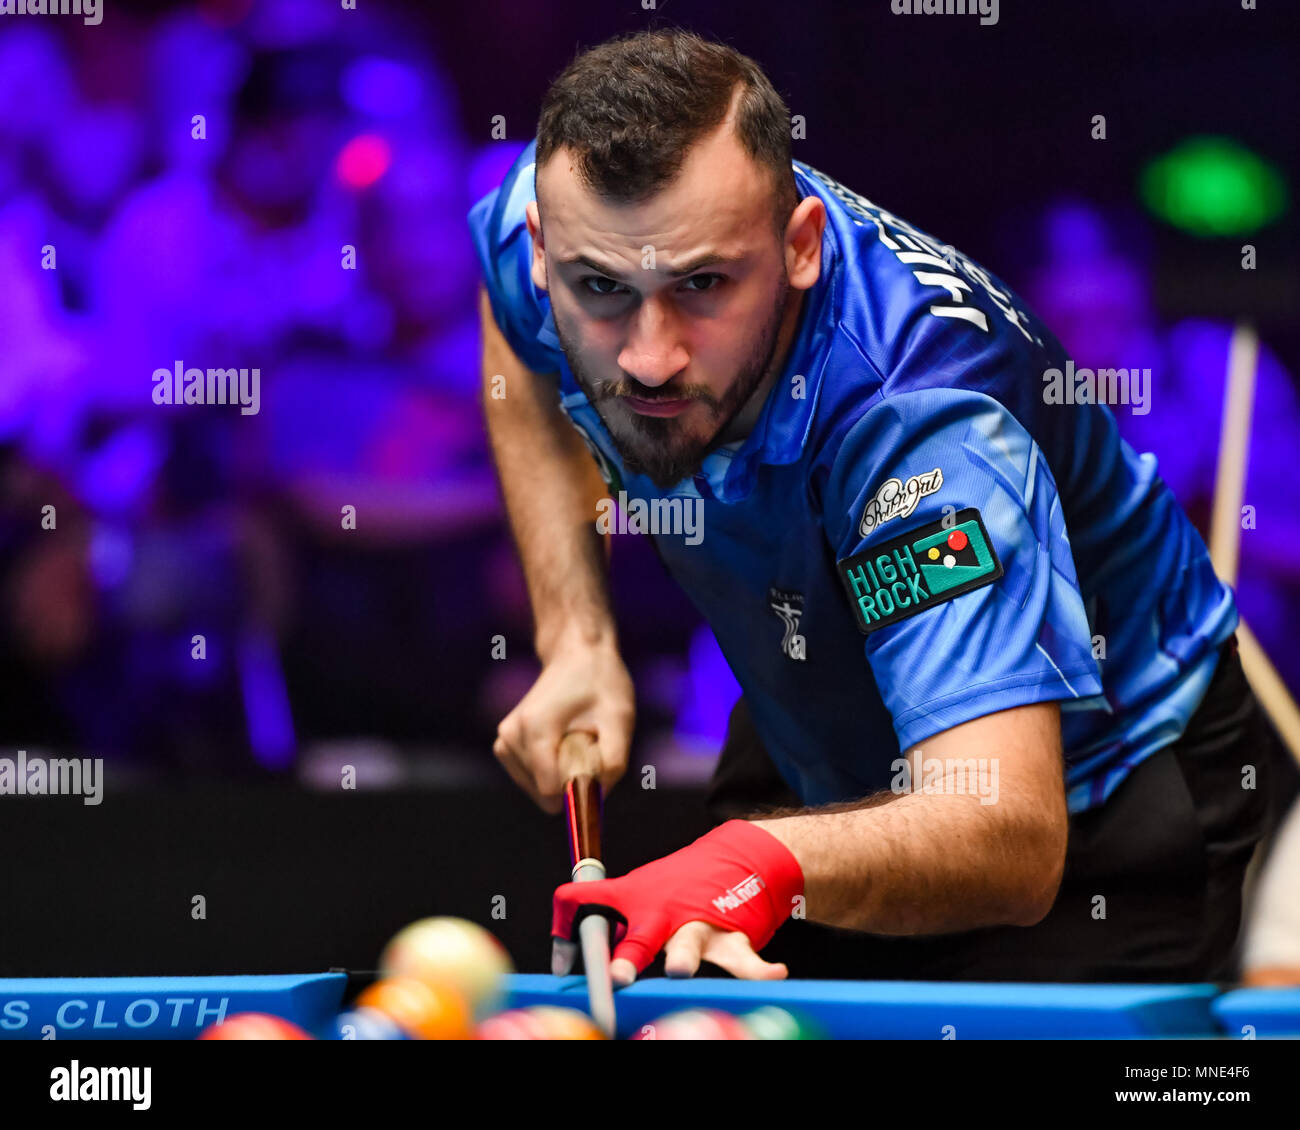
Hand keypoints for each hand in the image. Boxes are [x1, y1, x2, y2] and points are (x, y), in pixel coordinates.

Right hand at [492, 636, 633, 812]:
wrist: (577, 656)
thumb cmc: (601, 683)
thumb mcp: (620, 719)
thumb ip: (613, 762)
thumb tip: (598, 799)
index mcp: (535, 728)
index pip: (551, 789)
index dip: (580, 787)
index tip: (597, 763)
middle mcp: (511, 737)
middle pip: (545, 791)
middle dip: (571, 777)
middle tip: (587, 742)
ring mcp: (503, 742)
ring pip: (539, 789)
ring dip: (562, 772)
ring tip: (575, 737)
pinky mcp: (504, 747)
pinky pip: (533, 780)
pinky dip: (553, 770)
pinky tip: (563, 741)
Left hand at [551, 820, 804, 981]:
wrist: (736, 859)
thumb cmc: (676, 888)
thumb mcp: (638, 894)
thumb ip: (605, 924)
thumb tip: (563, 963)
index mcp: (634, 901)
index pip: (588, 902)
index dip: (568, 931)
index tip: (563, 967)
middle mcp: (663, 914)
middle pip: (640, 936)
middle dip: (628, 957)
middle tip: (618, 976)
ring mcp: (698, 925)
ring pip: (690, 945)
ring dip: (684, 957)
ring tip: (679, 969)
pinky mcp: (732, 937)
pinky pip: (746, 958)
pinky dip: (760, 969)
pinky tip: (774, 975)